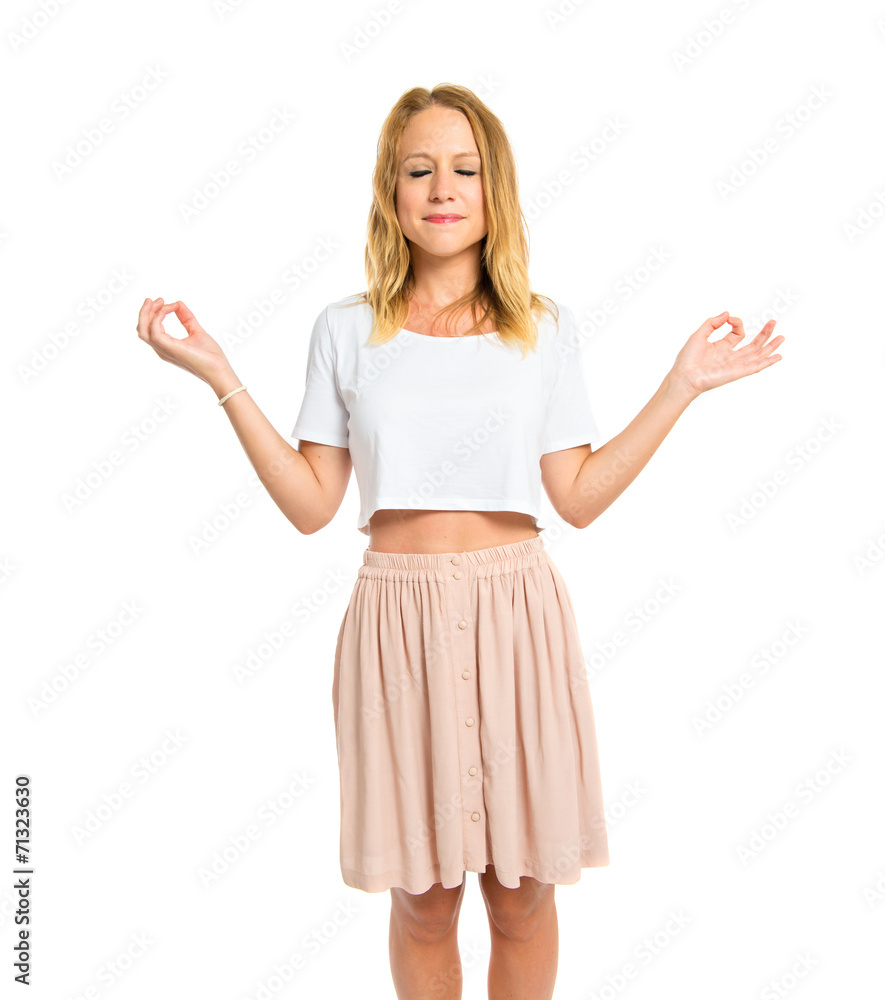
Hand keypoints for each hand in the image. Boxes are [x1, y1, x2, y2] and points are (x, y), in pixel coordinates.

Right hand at [136, 297, 232, 386]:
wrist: (219, 369)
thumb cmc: (210, 356)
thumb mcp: (196, 331)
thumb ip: (186, 318)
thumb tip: (178, 303)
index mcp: (166, 346)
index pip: (149, 329)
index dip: (154, 313)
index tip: (169, 303)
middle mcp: (162, 349)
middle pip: (141, 328)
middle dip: (146, 311)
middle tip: (158, 299)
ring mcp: (164, 350)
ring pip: (142, 330)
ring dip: (148, 312)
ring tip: (160, 301)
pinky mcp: (170, 349)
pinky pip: (154, 331)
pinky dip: (159, 317)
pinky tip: (170, 310)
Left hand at [670, 312, 784, 397]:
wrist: (684, 376)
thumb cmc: (687, 359)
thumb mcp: (699, 335)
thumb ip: (713, 323)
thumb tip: (727, 314)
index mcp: (721, 348)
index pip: (737, 334)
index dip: (737, 323)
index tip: (730, 319)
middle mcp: (730, 357)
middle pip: (752, 345)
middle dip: (764, 334)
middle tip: (773, 321)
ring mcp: (735, 365)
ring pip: (757, 355)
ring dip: (770, 346)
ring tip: (782, 337)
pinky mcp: (737, 372)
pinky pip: (756, 367)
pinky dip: (767, 362)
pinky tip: (778, 356)